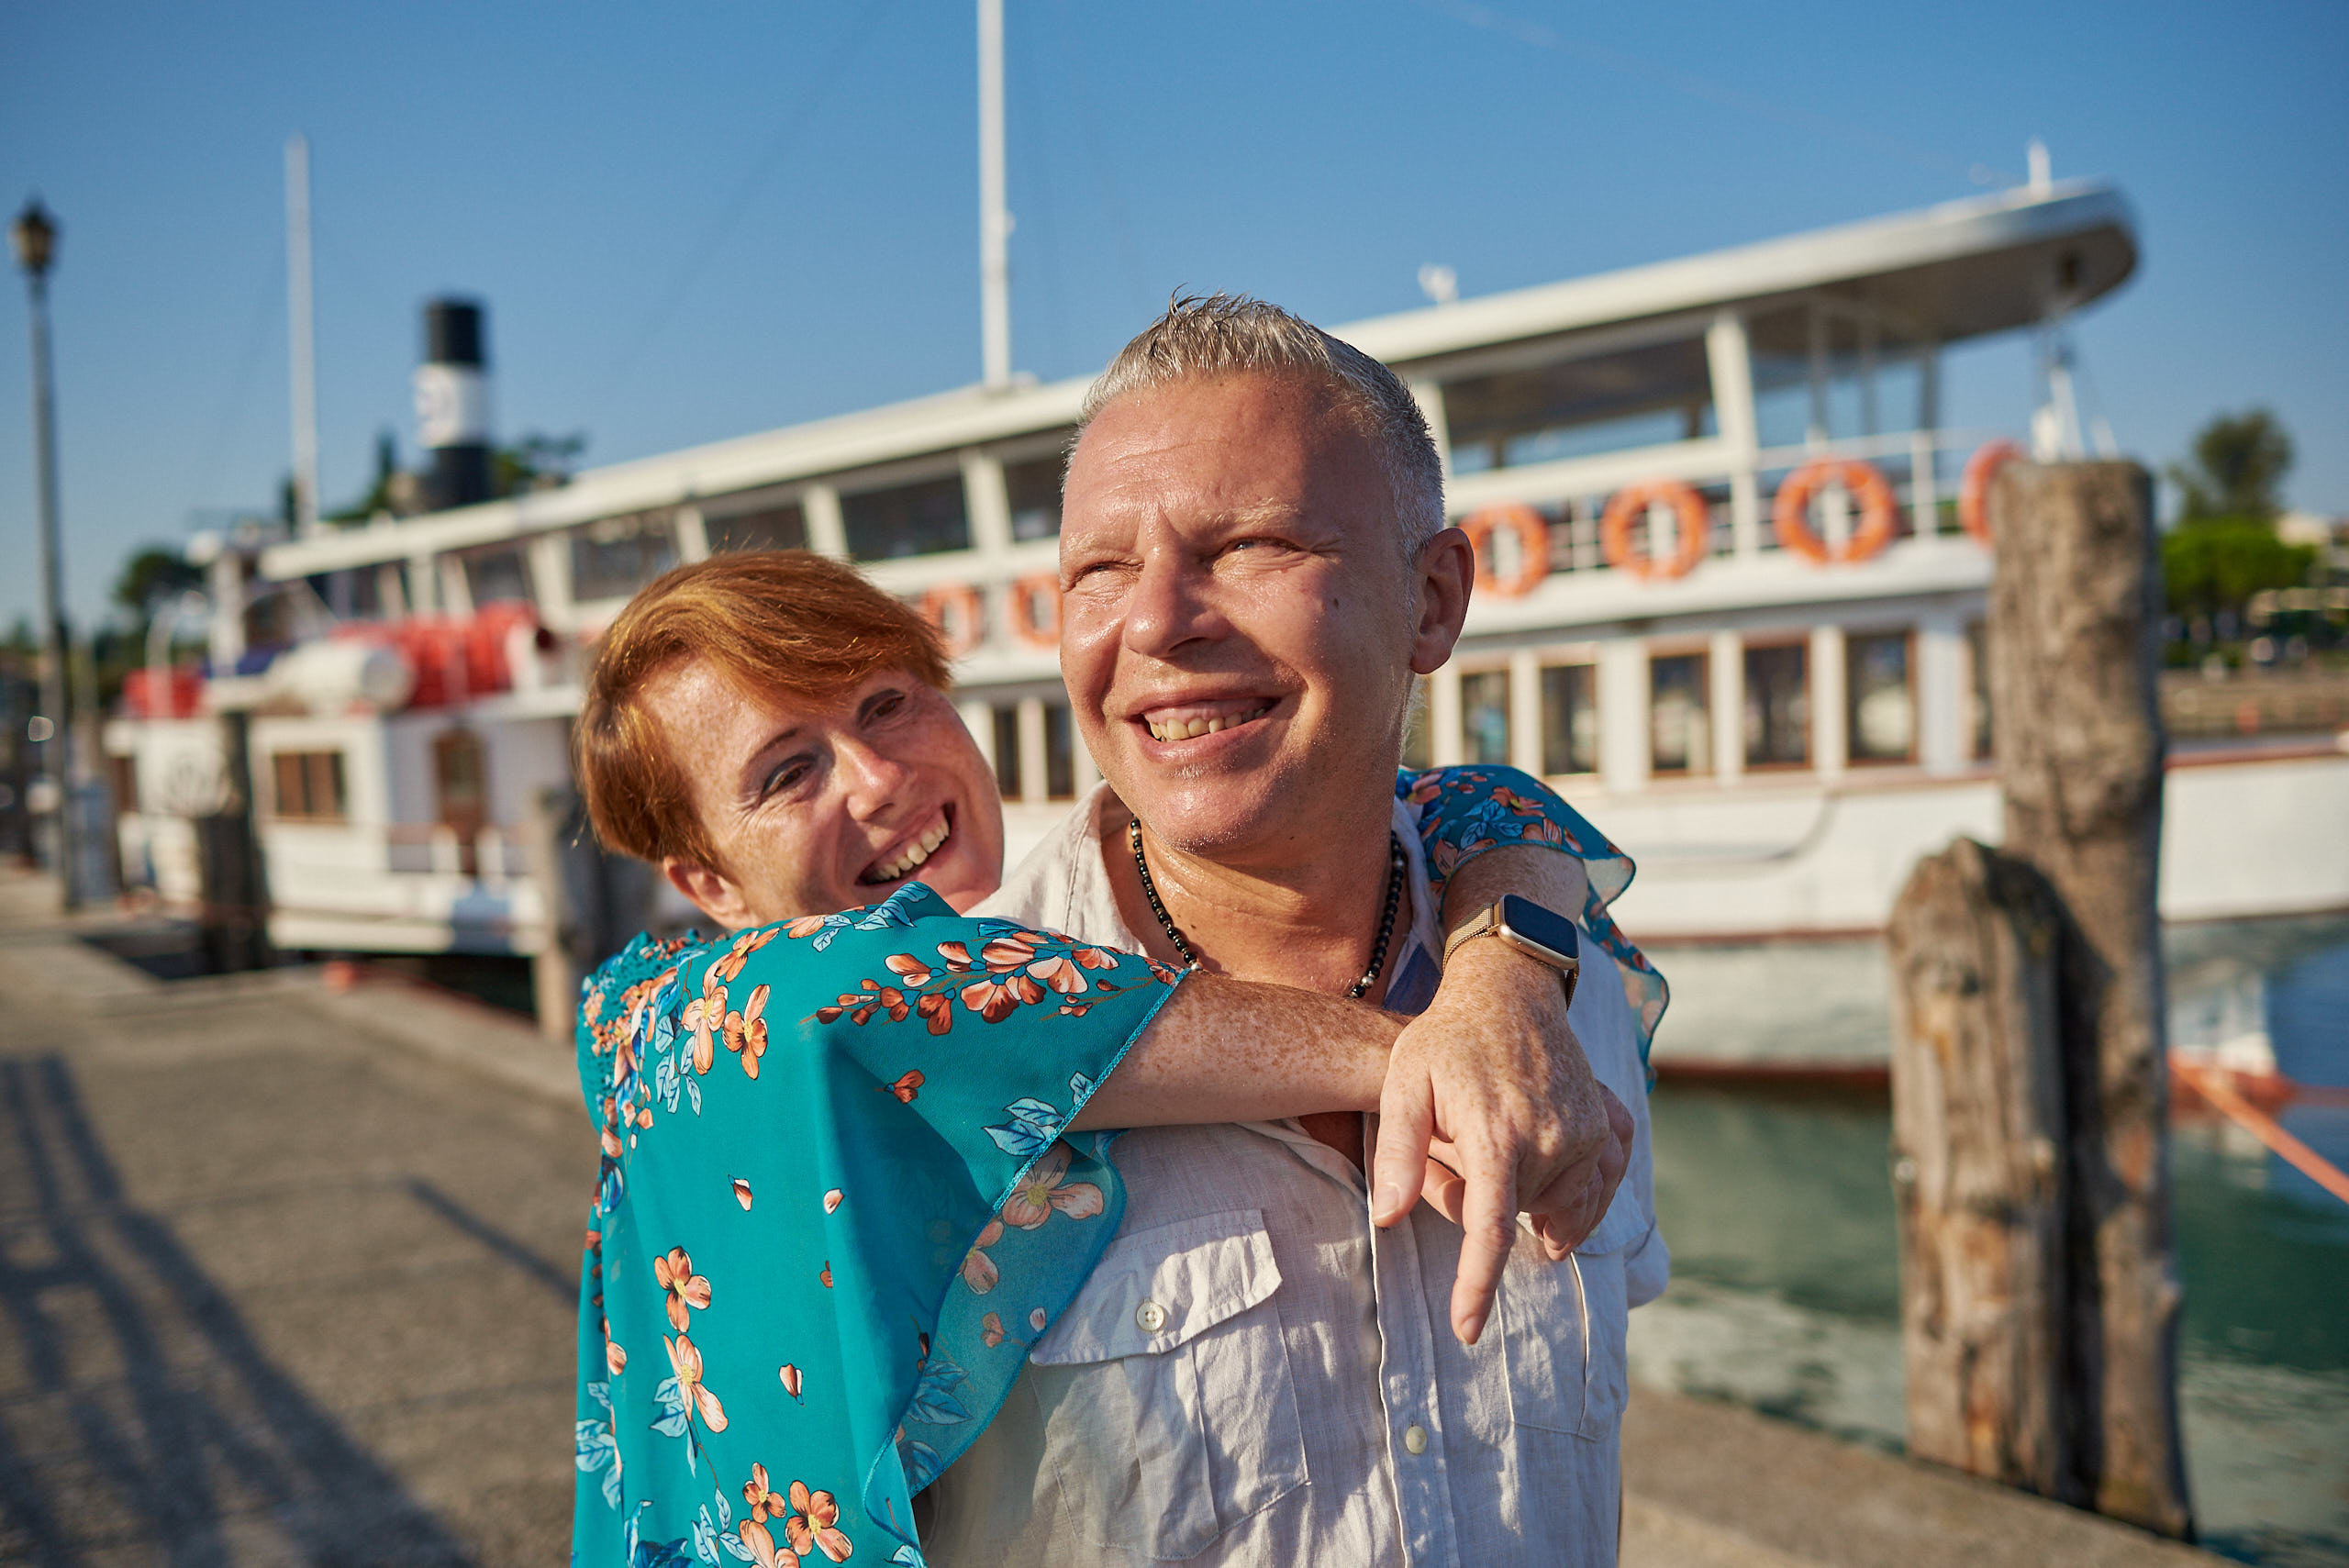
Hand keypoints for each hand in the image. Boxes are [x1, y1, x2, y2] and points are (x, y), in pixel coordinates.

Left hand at [1370, 937, 1629, 1344]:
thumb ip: (1396, 1152)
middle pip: (1514, 1218)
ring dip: (1527, 1199)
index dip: (1478, 1287)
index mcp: (1498, 1137)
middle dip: (1480, 1201)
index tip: (1469, 1331)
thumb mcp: (1403, 1084)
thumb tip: (1384, 1217)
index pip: (1489, 1232)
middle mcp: (1553, 1141)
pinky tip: (1555, 1182)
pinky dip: (1582, 1195)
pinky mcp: (1608, 1123)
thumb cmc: (1444, 1040)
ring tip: (1493, 1149)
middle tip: (1450, 1149)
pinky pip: (1603, 1183)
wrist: (1508, 991)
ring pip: (1558, 1208)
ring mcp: (1588, 1132)